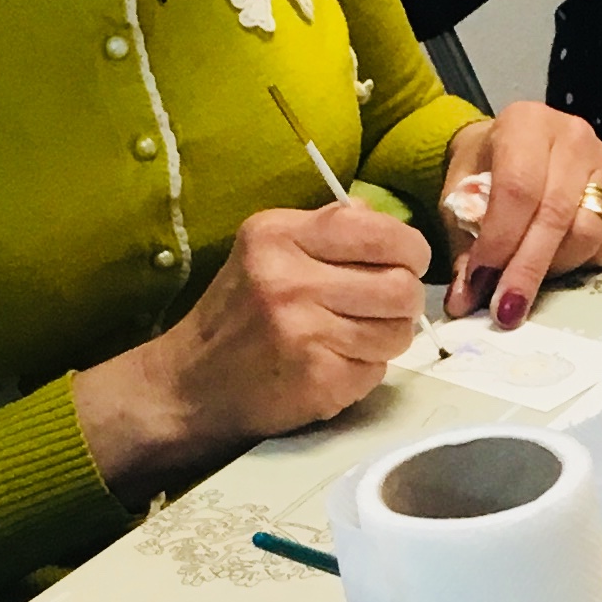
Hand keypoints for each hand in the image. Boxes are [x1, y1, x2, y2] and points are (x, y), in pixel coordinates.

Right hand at [72, 200, 430, 491]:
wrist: (191, 383)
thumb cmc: (239, 312)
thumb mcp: (266, 250)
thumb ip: (326, 229)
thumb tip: (383, 218)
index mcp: (279, 235)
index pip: (381, 233)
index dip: (410, 250)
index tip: (407, 263)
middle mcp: (290, 279)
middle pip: (401, 286)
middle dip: (403, 301)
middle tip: (383, 309)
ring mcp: (304, 332)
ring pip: (397, 332)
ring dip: (386, 339)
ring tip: (354, 338)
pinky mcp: (317, 379)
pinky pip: (377, 370)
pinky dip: (364, 371)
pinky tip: (332, 365)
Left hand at [439, 104, 601, 325]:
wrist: (510, 147)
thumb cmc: (483, 170)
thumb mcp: (459, 198)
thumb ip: (464, 248)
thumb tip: (465, 302)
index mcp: (525, 124)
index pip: (518, 189)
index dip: (501, 242)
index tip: (482, 284)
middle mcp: (572, 136)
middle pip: (556, 215)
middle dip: (528, 269)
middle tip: (506, 309)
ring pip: (588, 231)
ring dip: (555, 267)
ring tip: (527, 276)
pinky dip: (582, 262)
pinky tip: (557, 261)